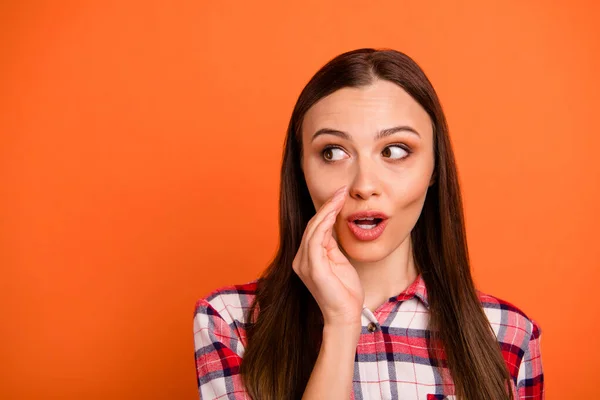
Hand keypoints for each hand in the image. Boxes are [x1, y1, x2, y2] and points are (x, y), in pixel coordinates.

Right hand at [292, 185, 364, 326]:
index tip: (339, 195)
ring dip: (327, 210)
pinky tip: (334, 212)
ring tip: (340, 196)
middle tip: (341, 190)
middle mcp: (301, 260)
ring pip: (313, 229)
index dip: (326, 210)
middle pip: (312, 225)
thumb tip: (331, 226)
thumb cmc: (345, 292)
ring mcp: (304, 264)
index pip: (314, 229)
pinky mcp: (312, 268)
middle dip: (327, 206)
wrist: (346, 315)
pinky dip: (325, 223)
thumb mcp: (338, 262)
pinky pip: (316, 239)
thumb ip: (331, 245)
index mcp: (306, 258)